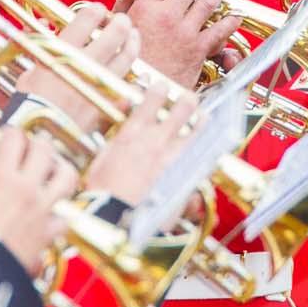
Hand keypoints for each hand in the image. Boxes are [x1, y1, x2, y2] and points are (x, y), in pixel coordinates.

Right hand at [0, 125, 78, 267]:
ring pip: (67, 176)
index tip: (6, 138)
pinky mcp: (50, 232)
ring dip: (60, 169)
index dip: (10, 133)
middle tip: (28, 150)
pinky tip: (54, 208)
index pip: (14, 138)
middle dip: (36, 144)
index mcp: (2, 177)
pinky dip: (63, 210)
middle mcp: (28, 189)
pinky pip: (67, 216)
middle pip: (45, 149)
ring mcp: (43, 210)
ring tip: (50, 171)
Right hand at [14, 3, 137, 134]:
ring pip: (128, 55)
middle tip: (121, 20)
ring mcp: (102, 82)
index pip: (88, 18)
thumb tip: (42, 25)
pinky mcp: (111, 101)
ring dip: (133, 42)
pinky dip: (135, 76)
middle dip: (121, 21)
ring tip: (133, 37)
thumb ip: (38, 46)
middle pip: (116, 32)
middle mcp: (87, 63)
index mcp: (64, 51)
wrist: (41, 137)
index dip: (95, 10)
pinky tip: (135, 71)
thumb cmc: (30, 105)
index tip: (97, 10)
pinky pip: (130, 84)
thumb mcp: (28, 71)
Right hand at [85, 76, 198, 203]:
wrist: (117, 221)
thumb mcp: (101, 158)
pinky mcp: (185, 176)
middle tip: (186, 98)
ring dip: (201, 121)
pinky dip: (204, 150)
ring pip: (200, 128)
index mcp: (133, 133)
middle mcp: (158, 141)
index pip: (152, 97)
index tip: (158, 85)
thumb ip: (115, 137)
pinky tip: (206, 149)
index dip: (157, 87)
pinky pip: (202, 156)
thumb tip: (123, 120)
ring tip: (203, 118)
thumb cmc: (104, 193)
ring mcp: (175, 158)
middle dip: (187, 98)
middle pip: (184, 106)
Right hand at [115, 0, 238, 86]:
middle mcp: (167, 16)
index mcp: (145, 8)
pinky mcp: (198, 50)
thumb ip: (122, 10)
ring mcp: (185, 32)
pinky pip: (219, 31)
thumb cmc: (126, 63)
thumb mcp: (117, 31)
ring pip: (208, 2)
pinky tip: (235, 14)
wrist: (139, 92)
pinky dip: (230, 21)